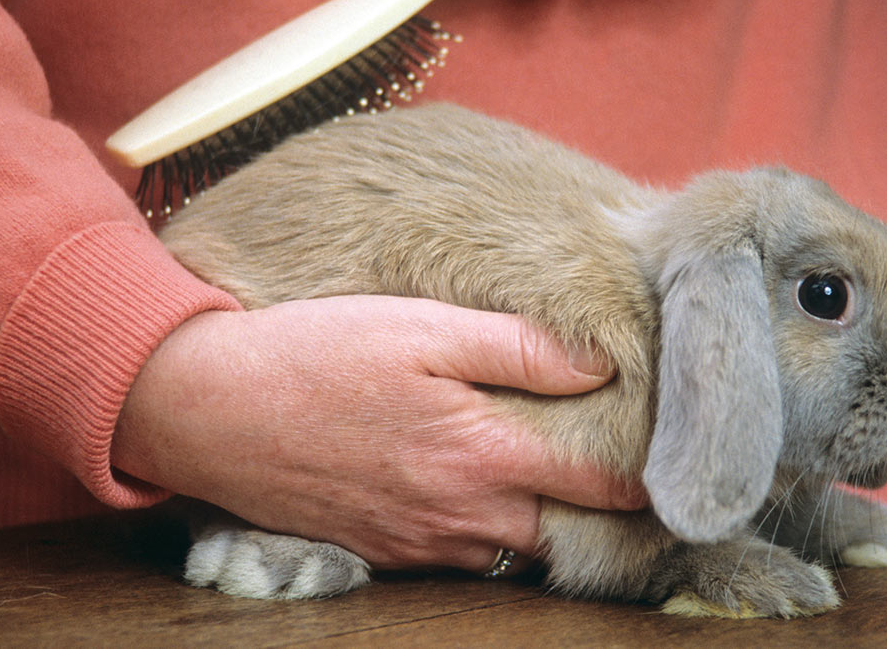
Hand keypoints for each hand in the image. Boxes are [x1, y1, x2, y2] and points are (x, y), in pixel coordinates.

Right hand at [114, 295, 645, 571]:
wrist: (206, 408)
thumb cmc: (316, 354)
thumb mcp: (421, 328)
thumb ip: (518, 348)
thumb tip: (600, 366)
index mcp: (482, 455)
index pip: (597, 484)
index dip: (646, 480)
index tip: (680, 471)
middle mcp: (460, 515)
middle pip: (563, 536)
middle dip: (603, 519)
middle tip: (634, 488)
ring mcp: (419, 543)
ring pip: (512, 551)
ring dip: (546, 530)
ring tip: (568, 496)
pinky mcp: (381, 552)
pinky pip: (458, 559)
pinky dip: (487, 538)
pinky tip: (484, 502)